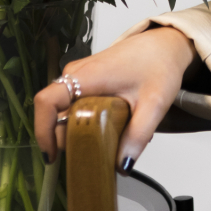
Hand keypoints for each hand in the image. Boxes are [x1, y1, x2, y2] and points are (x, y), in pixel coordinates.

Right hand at [34, 26, 197, 172]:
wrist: (167, 43)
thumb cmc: (160, 64)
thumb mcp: (154, 103)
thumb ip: (138, 135)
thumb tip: (122, 166)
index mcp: (88, 75)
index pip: (47, 102)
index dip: (43, 131)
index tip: (53, 155)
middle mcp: (78, 73)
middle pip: (55, 112)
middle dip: (66, 138)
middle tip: (89, 154)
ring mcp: (81, 74)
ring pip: (66, 109)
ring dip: (78, 130)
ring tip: (105, 141)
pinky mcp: (88, 78)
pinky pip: (76, 103)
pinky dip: (86, 120)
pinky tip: (110, 128)